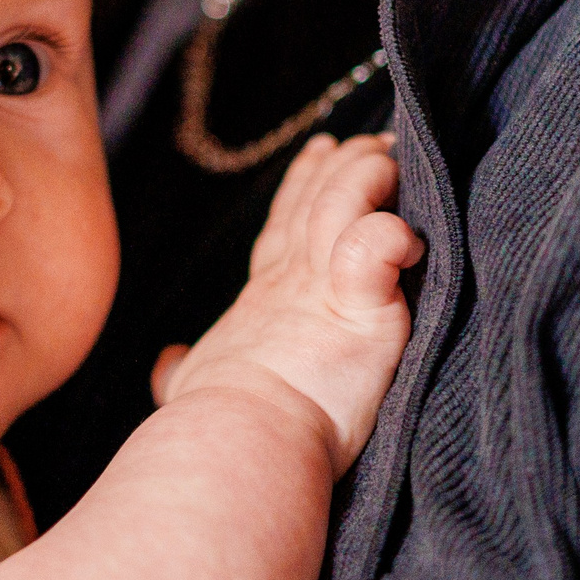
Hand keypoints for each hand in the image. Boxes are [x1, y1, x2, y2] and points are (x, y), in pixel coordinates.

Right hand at [154, 134, 421, 469]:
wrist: (233, 442)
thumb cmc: (214, 423)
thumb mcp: (193, 384)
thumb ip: (182, 370)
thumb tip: (167, 362)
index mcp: (262, 299)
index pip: (285, 226)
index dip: (304, 185)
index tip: (322, 149)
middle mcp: (290, 282)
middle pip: (316, 200)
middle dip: (343, 162)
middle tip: (368, 137)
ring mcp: (322, 288)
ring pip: (344, 203)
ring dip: (366, 176)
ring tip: (390, 159)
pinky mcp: (358, 307)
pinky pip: (378, 245)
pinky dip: (394, 232)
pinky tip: (411, 237)